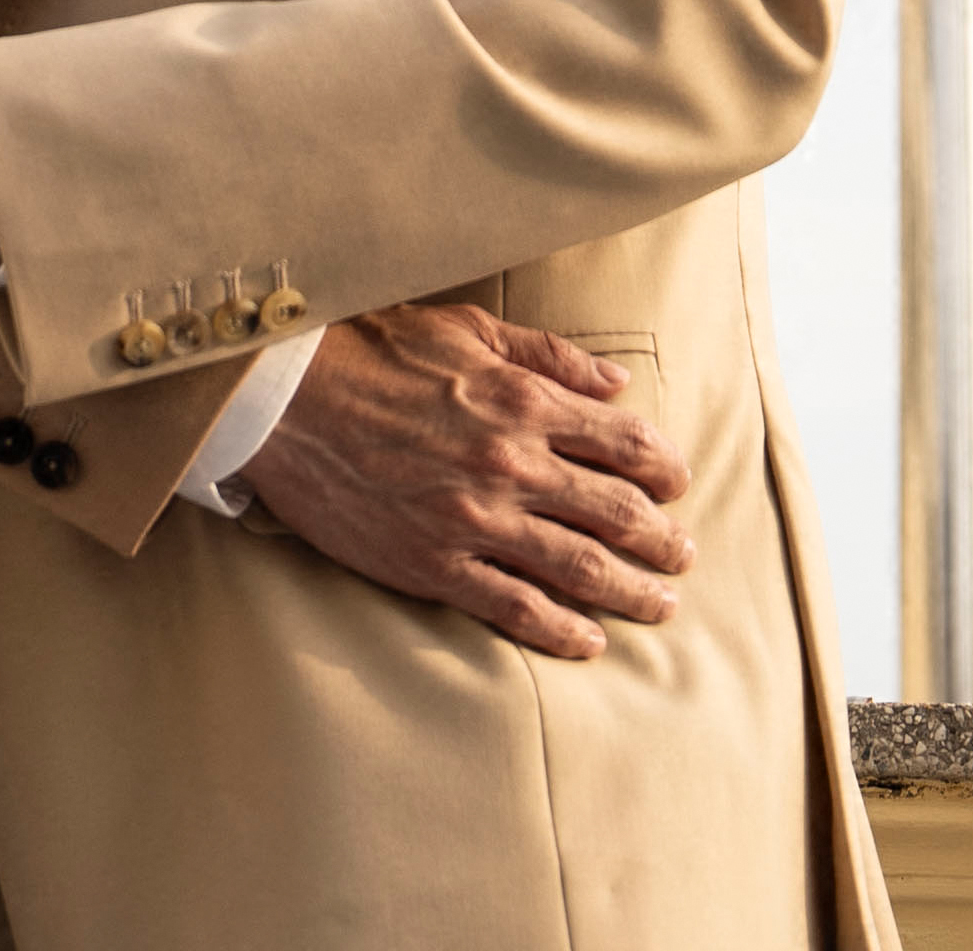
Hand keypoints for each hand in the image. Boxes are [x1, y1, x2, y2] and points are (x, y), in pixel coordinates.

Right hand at [236, 304, 695, 659]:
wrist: (286, 399)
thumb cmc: (376, 351)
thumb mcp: (471, 330)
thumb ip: (549, 357)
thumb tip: (616, 383)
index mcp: (525, 402)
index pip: (625, 441)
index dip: (663, 467)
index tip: (678, 483)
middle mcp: (511, 464)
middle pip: (615, 511)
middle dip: (662, 538)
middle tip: (686, 555)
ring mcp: (474, 519)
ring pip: (577, 566)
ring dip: (631, 589)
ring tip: (661, 605)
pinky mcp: (433, 563)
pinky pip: (511, 606)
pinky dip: (558, 628)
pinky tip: (587, 641)